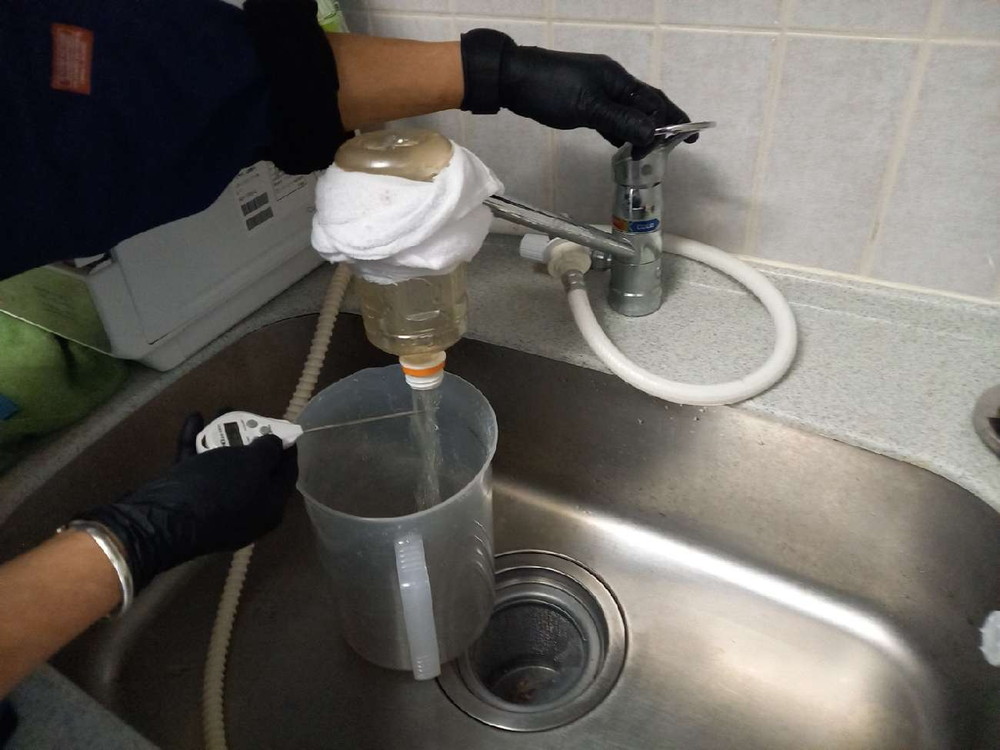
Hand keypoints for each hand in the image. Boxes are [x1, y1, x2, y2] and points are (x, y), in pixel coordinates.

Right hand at [75, 414, 296, 590]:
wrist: (159, 521)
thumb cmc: (218, 490)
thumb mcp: (252, 465)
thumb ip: (269, 451)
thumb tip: (276, 444)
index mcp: (269, 507)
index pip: (287, 474)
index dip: (287, 449)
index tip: (284, 427)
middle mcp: (246, 509)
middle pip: (254, 469)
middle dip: (251, 439)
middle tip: (249, 415)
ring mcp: (214, 505)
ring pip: (223, 466)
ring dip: (223, 437)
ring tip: (221, 410)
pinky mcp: (187, 499)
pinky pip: (197, 467)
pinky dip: (196, 443)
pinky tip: (194, 418)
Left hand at [460, 28, 694, 155]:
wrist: (514, 79)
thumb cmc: (551, 90)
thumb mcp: (589, 108)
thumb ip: (621, 121)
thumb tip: (652, 135)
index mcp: (618, 80)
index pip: (654, 101)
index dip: (673, 119)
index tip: (690, 137)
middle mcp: (612, 83)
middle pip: (644, 106)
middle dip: (661, 125)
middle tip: (674, 147)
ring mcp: (597, 92)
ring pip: (627, 113)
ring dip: (640, 131)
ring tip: (651, 152)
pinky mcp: (583, 102)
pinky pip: (611, 118)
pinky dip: (620, 131)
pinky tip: (623, 145)